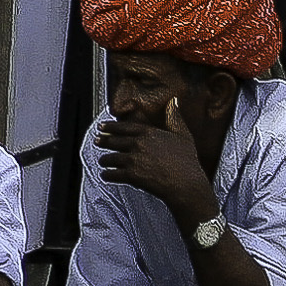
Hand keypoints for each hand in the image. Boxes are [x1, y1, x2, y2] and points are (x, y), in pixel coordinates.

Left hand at [99, 97, 215, 223]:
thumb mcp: (183, 135)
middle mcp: (138, 144)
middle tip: (97, 141)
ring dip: (104, 160)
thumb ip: (174, 117)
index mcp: (148, 133)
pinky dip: (107, 175)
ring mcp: (133, 160)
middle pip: (112, 141)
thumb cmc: (187, 161)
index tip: (102, 127)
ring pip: (109, 158)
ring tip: (103, 161)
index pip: (123, 127)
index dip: (110, 127)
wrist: (186, 184)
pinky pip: (111, 174)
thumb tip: (173, 101)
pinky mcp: (131, 175)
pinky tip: (107, 175)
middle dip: (102, 141)